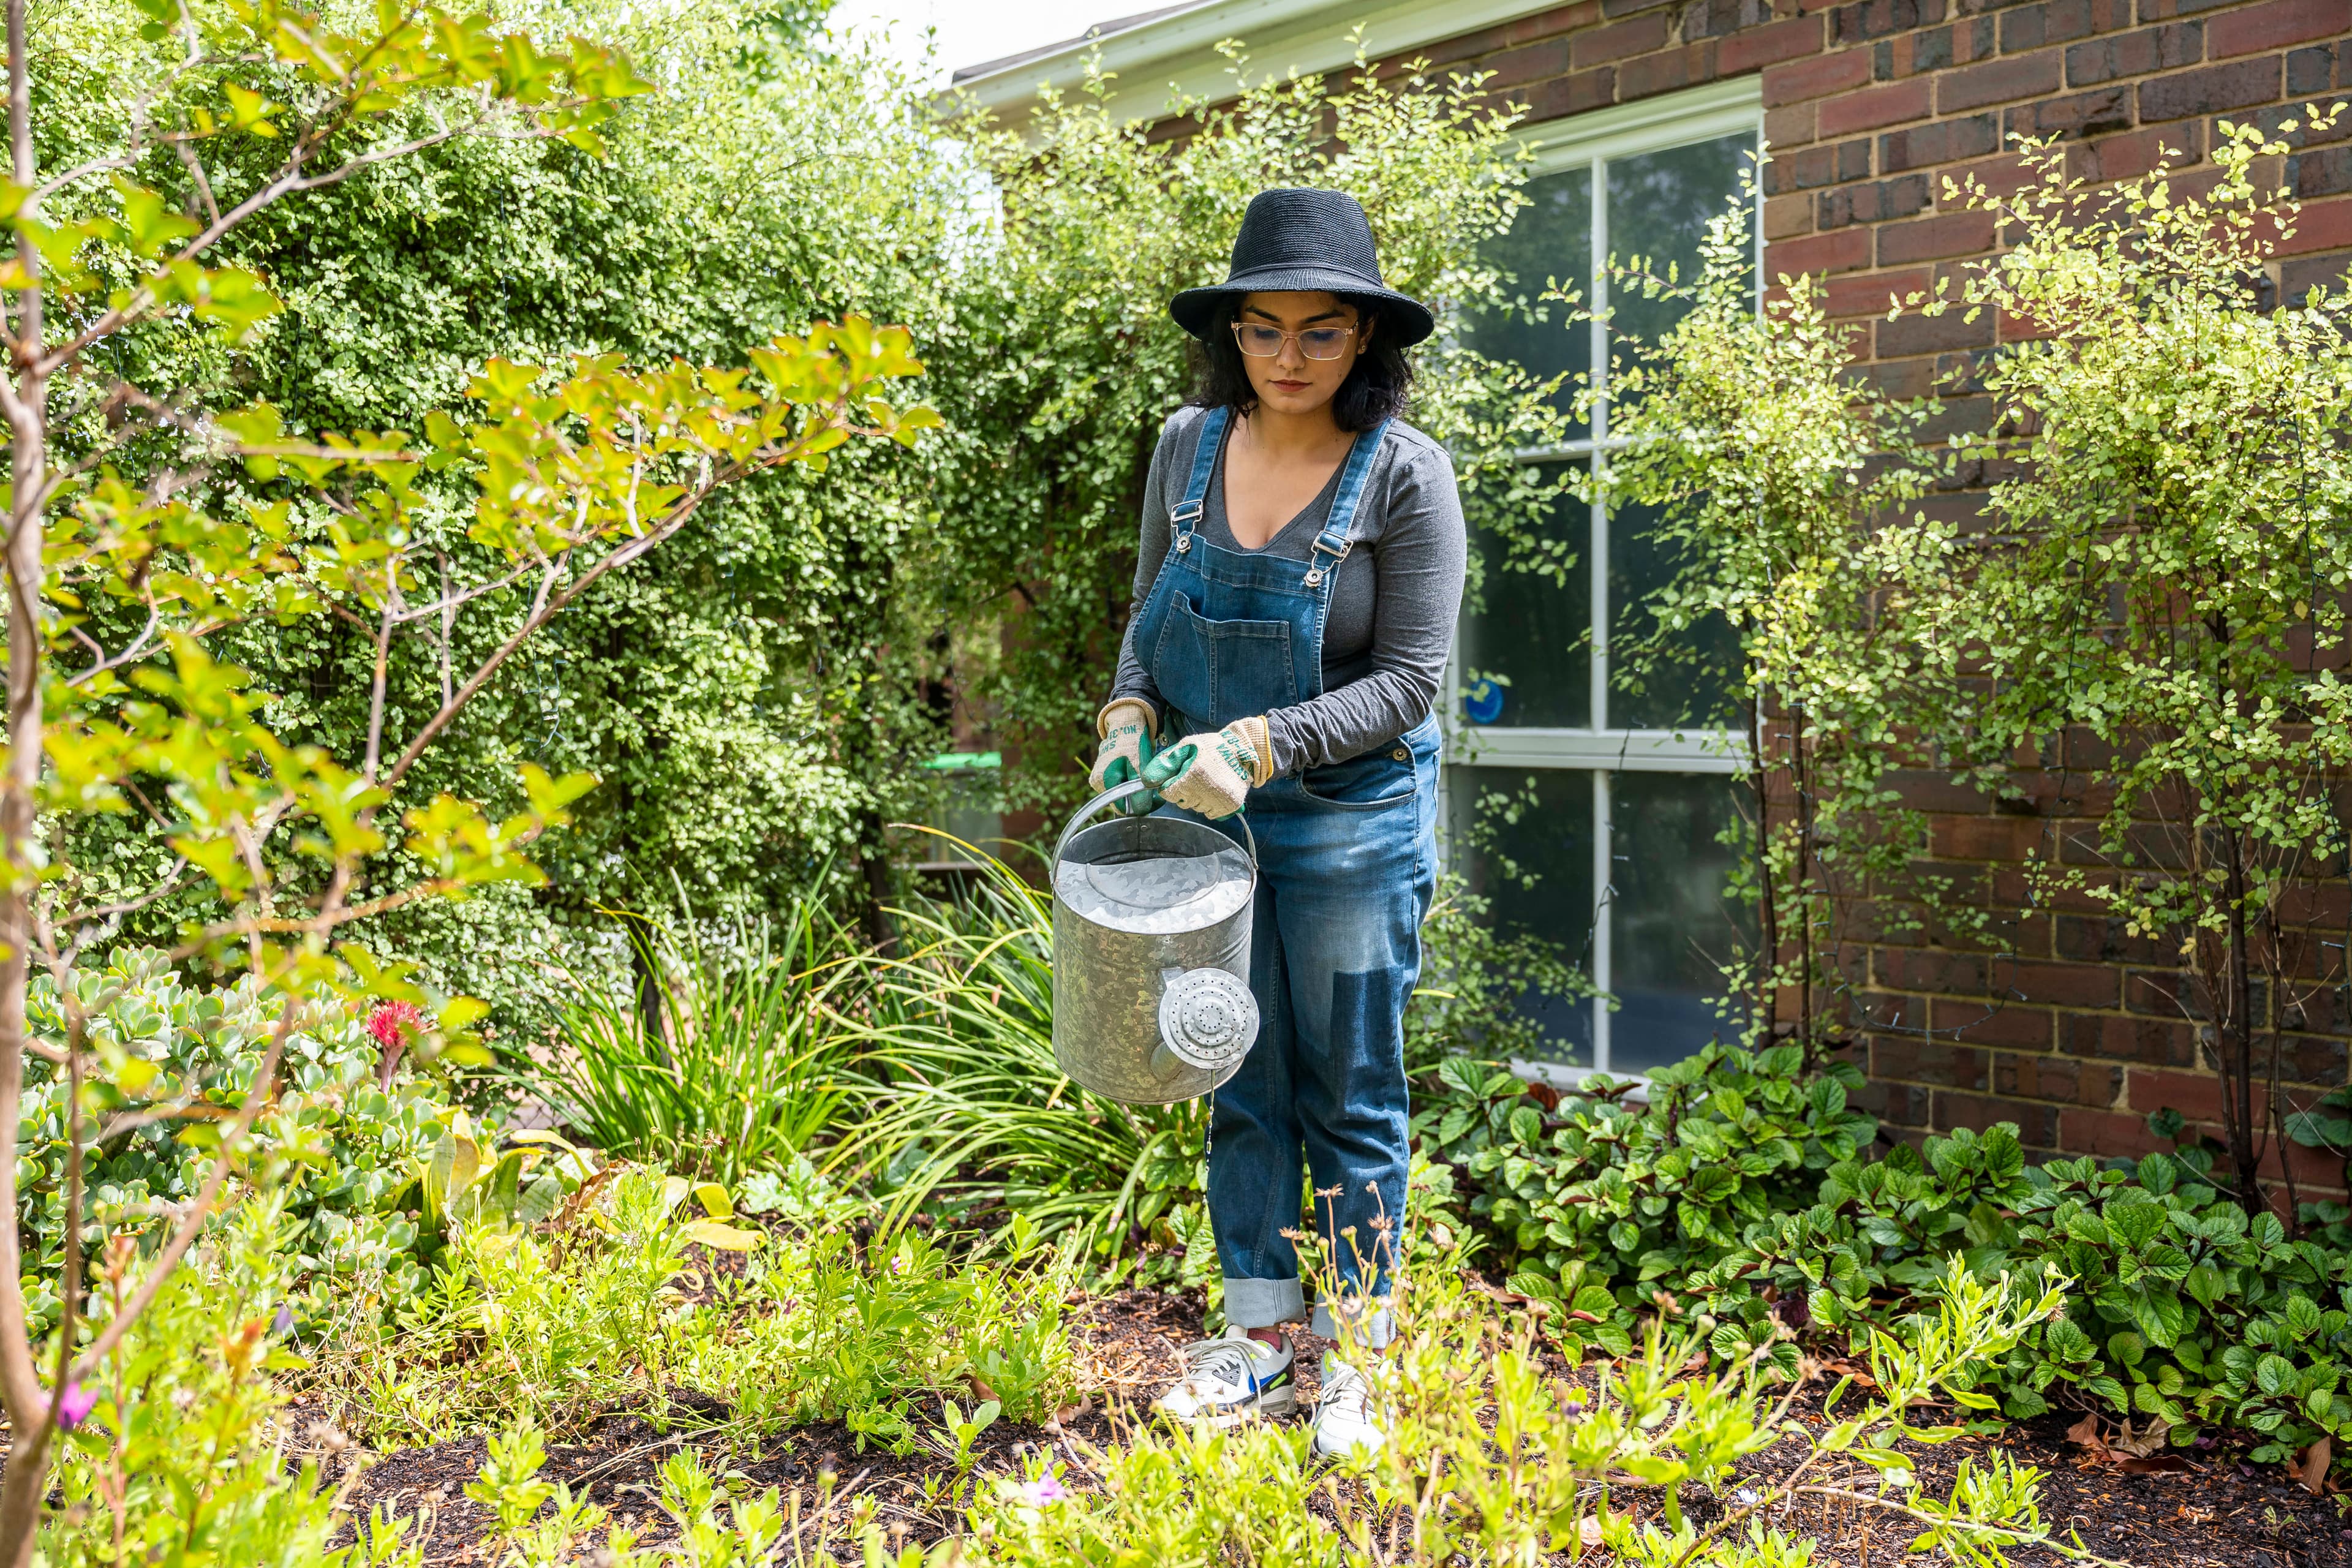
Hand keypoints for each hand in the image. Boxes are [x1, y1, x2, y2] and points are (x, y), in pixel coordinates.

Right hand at [1090, 699, 1158, 808]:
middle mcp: (1097, 782)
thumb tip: (1140, 811)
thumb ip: (1139, 790)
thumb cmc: (1132, 742)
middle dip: (1138, 798)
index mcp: (1103, 781)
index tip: (1154, 800)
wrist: (1126, 723)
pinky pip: (1119, 784)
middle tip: (1154, 790)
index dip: (1139, 806)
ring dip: (1134, 790)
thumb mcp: (1139, 767)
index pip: (1122, 808)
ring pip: (1121, 793)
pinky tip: (1137, 773)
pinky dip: (1130, 782)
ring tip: (1146, 778)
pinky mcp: (1104, 773)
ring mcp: (1099, 777)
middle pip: (1121, 801)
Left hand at [1140, 717, 1272, 820]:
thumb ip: (1166, 762)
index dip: (1170, 785)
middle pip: (1181, 803)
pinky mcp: (1230, 806)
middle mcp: (1206, 791)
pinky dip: (1210, 805)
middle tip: (1196, 777)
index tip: (1179, 777)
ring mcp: (1219, 800)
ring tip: (1207, 782)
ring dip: (1197, 798)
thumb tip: (1147, 779)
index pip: (1168, 794)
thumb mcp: (1186, 746)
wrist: (1244, 752)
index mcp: (1193, 775)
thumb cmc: (1212, 748)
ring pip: (1195, 809)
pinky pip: (1210, 814)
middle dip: (1184, 792)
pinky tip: (1215, 790)